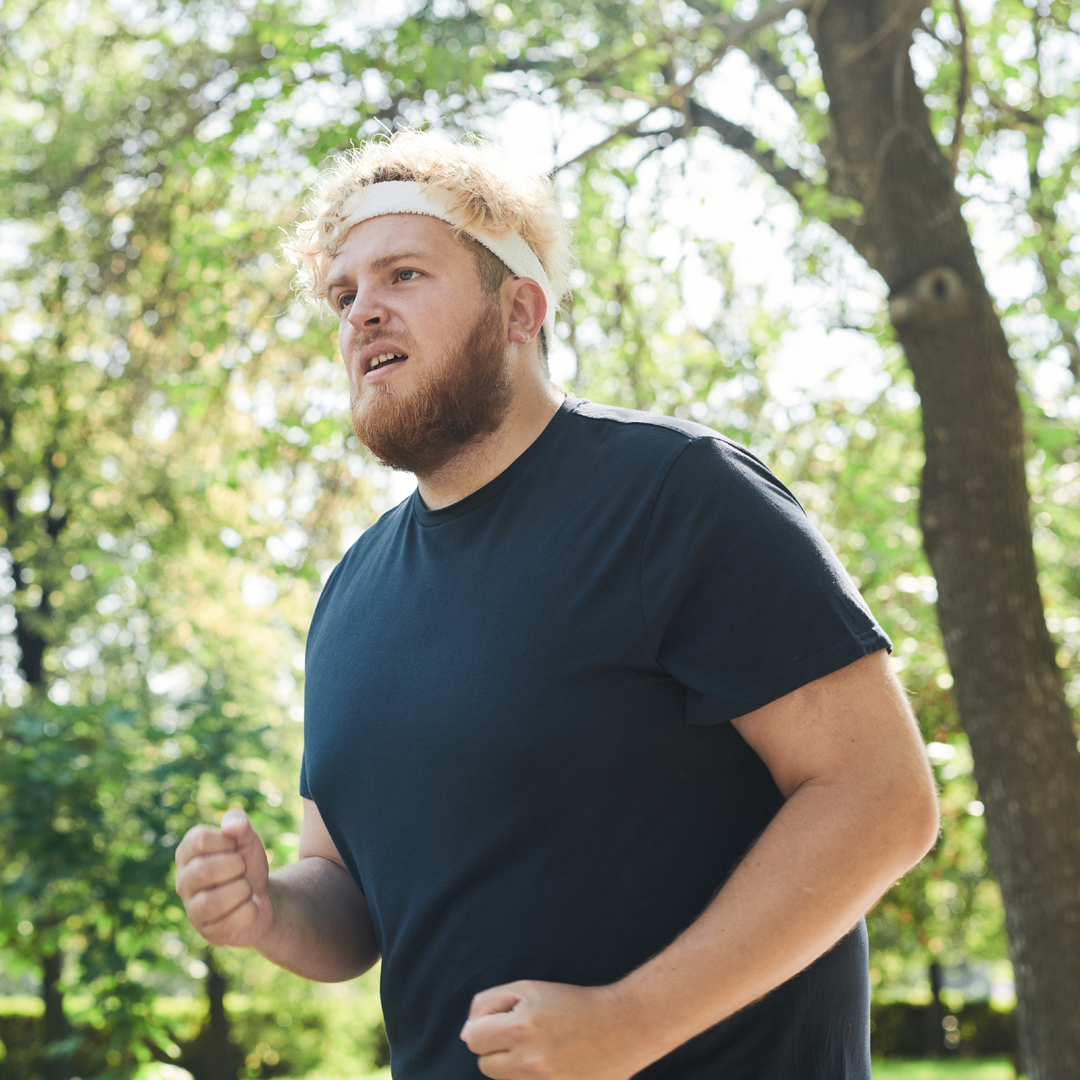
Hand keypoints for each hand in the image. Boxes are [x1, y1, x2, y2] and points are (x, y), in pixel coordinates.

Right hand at [174, 809, 272, 946]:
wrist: (261, 897)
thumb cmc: (247, 865)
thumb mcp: (247, 840)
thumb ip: (240, 825)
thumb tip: (233, 823)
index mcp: (187, 853)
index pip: (199, 840)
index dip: (227, 841)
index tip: (236, 848)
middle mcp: (183, 882)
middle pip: (202, 871)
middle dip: (235, 866)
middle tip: (243, 869)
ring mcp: (193, 910)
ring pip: (211, 903)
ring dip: (242, 890)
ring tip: (246, 889)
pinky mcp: (208, 932)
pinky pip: (229, 924)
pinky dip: (250, 910)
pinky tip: (250, 906)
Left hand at [460, 980, 654, 1079]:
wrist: (623, 1027)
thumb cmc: (573, 1002)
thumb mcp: (529, 988)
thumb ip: (490, 1004)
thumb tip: (466, 1032)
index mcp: (521, 1029)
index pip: (473, 1039)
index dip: (484, 1026)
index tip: (503, 1020)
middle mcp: (529, 1062)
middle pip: (484, 1064)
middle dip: (496, 1047)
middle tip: (523, 1032)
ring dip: (513, 1064)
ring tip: (540, 1047)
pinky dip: (531, 1077)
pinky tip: (552, 1062)